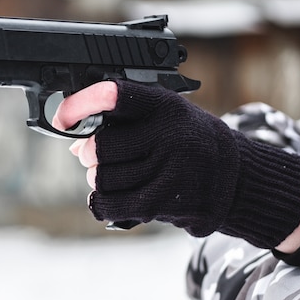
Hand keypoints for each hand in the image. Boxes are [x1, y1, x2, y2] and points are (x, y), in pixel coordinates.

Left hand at [54, 80, 299, 249]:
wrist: (238, 178)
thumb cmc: (188, 141)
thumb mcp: (163, 119)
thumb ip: (122, 123)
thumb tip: (74, 144)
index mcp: (165, 105)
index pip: (115, 95)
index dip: (81, 104)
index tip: (61, 118)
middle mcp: (170, 134)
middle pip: (100, 147)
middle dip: (92, 154)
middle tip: (99, 156)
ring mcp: (171, 169)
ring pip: (103, 178)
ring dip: (100, 180)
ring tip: (118, 176)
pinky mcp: (168, 201)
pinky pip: (111, 204)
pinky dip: (101, 202)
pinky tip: (108, 198)